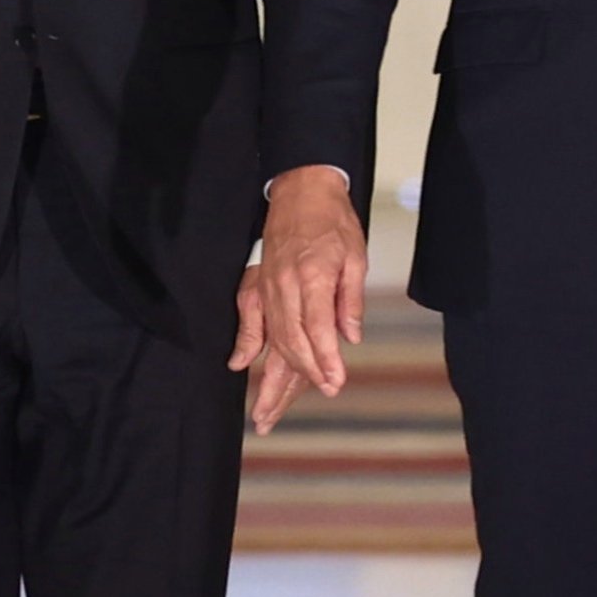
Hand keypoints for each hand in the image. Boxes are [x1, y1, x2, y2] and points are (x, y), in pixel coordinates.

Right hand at [237, 169, 367, 409]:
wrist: (302, 189)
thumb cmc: (332, 220)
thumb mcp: (356, 257)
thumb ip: (351, 301)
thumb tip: (351, 337)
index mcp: (313, 276)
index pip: (319, 330)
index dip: (326, 361)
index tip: (335, 383)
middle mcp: (286, 284)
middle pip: (292, 341)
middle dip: (304, 375)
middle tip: (317, 395)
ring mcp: (267, 285)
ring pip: (272, 337)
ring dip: (274, 373)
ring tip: (270, 407)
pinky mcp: (257, 283)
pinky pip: (249, 319)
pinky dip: (245, 344)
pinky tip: (241, 366)